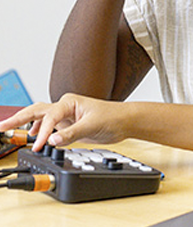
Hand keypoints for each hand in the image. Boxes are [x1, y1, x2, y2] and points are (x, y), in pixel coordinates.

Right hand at [0, 94, 127, 151]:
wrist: (125, 121)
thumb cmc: (113, 117)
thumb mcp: (92, 126)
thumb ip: (72, 133)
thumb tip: (53, 140)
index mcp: (69, 102)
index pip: (50, 117)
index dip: (43, 132)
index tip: (39, 145)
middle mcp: (65, 106)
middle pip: (36, 111)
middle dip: (18, 118)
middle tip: (2, 126)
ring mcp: (65, 116)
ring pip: (40, 117)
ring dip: (24, 123)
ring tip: (7, 128)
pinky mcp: (68, 125)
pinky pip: (48, 126)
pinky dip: (37, 130)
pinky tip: (33, 136)